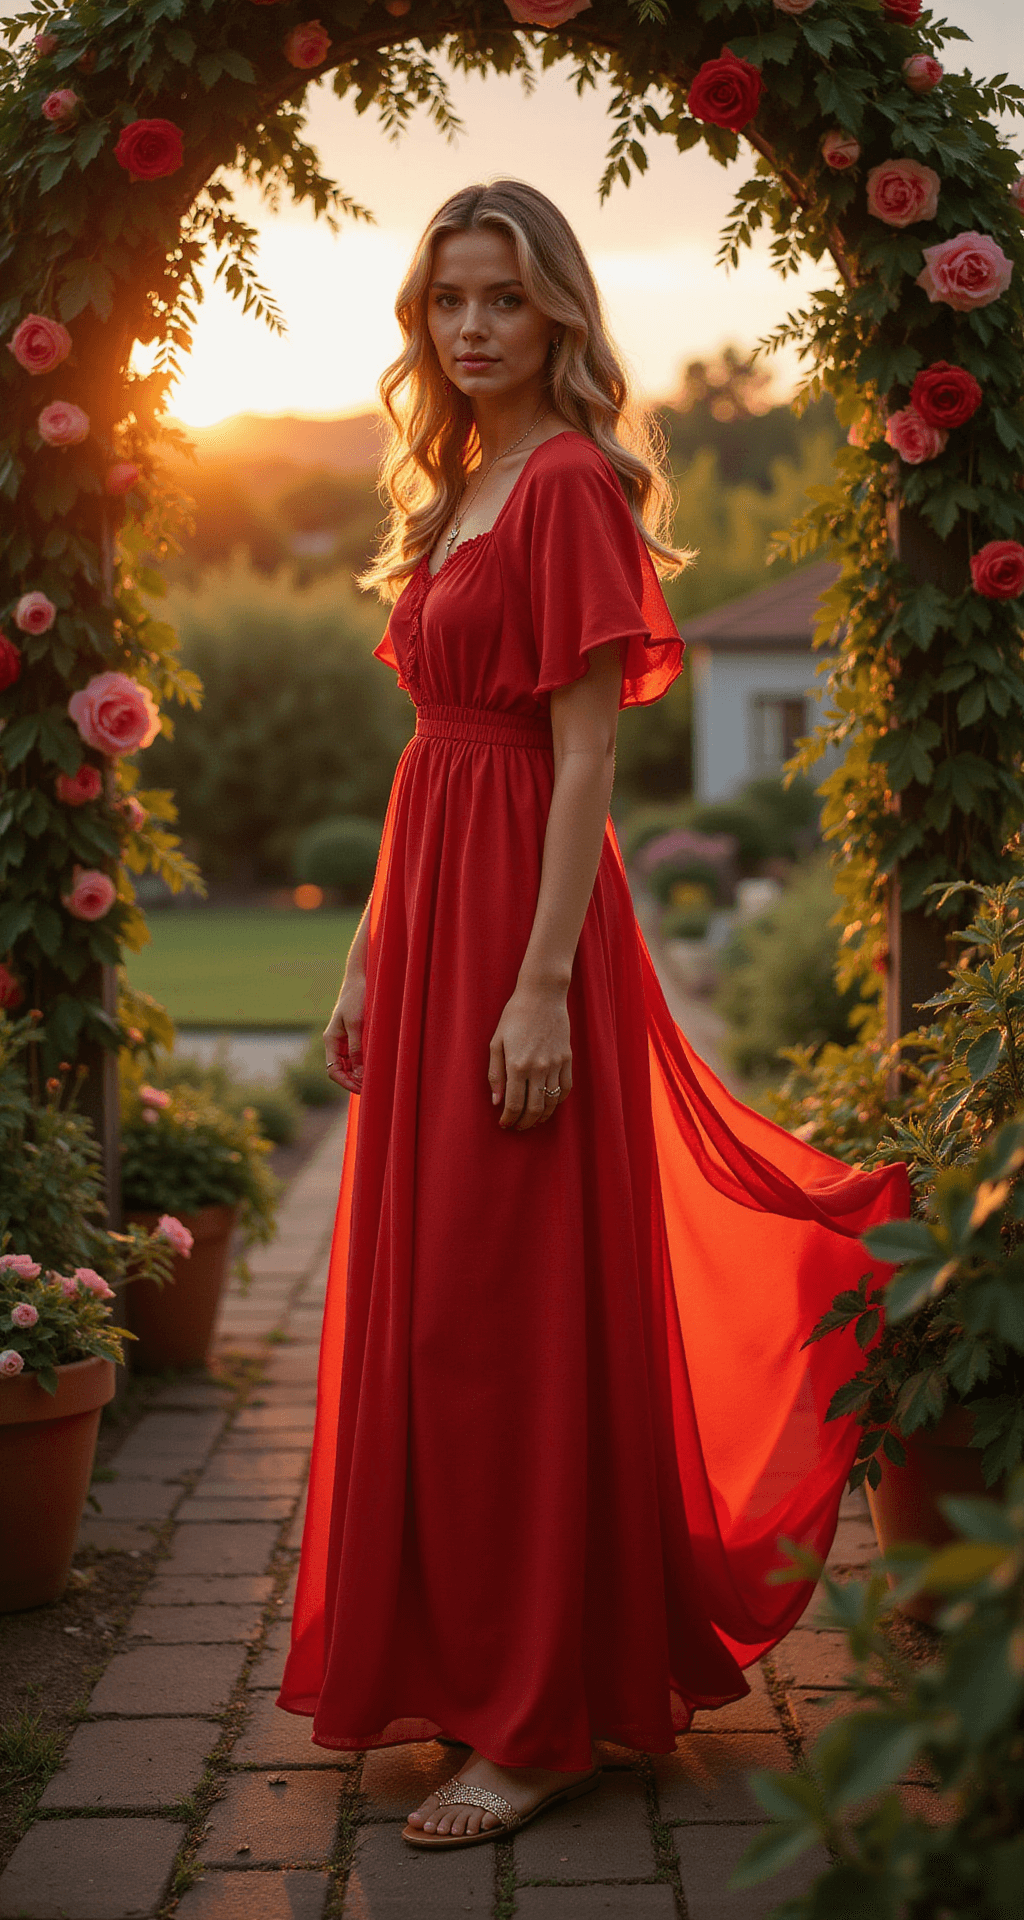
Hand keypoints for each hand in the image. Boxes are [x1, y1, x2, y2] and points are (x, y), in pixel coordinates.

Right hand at [324, 970, 365, 1093]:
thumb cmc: (356, 999)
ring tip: (374, 1081)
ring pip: (348, 1065)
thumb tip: (359, 1072)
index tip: (360, 1089)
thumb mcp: (356, 1023)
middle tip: (370, 1088)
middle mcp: (335, 1043)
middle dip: (353, 1081)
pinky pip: (356, 1056)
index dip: (345, 1082)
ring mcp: (344, 1040)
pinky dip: (363, 1065)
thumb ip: (356, 1048)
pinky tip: (374, 1069)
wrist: (359, 980)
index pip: (332, 1070)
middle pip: (340, 1070)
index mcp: (331, 1040)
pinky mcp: (353, 1036)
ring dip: (358, 1075)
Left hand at [488, 982, 571, 1131]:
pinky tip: (550, 1105)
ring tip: (533, 1121)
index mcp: (517, 1064)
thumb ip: (495, 1074)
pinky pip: (566, 1089)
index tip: (504, 1123)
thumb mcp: (496, 1042)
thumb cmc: (515, 1016)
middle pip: (534, 1108)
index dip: (509, 1119)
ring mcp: (555, 1064)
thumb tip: (496, 1101)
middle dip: (525, 1123)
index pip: (514, 1104)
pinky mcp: (567, 1059)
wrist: (543, 995)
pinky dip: (558, 1102)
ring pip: (551, 1102)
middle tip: (517, 1126)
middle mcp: (538, 1068)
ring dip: (542, 1117)